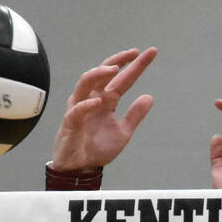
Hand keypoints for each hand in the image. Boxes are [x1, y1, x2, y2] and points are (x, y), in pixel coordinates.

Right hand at [49, 47, 156, 171]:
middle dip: (118, 61)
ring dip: (98, 74)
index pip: (122, 79)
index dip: (135, 66)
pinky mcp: (70, 122)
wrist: (81, 168)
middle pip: (103, 73)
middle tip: (135, 53)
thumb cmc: (97, 148)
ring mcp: (80, 108)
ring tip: (115, 69)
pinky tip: (98, 101)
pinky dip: (87, 105)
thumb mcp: (123, 132)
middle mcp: (93, 99)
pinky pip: (77, 110)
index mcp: (107, 100)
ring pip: (85, 83)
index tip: (151, 52)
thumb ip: (135, 115)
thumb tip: (149, 97)